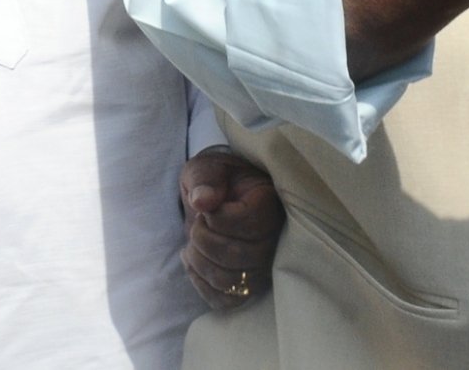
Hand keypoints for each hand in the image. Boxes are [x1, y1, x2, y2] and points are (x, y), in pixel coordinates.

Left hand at [179, 148, 281, 310]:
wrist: (220, 198)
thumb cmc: (216, 180)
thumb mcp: (207, 168)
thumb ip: (205, 179)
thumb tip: (203, 201)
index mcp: (270, 205)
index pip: (247, 224)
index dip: (216, 218)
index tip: (206, 206)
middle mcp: (276, 240)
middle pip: (237, 256)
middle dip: (203, 239)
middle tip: (196, 223)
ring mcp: (265, 268)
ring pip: (230, 281)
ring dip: (198, 262)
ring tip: (192, 242)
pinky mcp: (250, 287)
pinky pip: (225, 300)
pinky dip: (201, 283)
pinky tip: (194, 261)